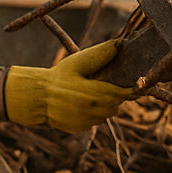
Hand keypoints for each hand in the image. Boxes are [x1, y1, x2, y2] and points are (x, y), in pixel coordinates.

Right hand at [4, 40, 130, 132]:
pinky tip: (83, 105)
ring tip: (94, 96)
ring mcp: (85, 122)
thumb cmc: (58, 77)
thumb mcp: (77, 62)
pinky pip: (94, 122)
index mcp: (93, 93)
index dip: (129, 91)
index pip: (120, 94)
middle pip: (115, 106)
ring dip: (105, 107)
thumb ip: (99, 54)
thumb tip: (119, 44)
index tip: (134, 87)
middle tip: (108, 88)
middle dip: (115, 98)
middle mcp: (91, 110)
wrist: (36, 97)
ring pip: (106, 116)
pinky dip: (93, 115)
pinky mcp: (78, 128)